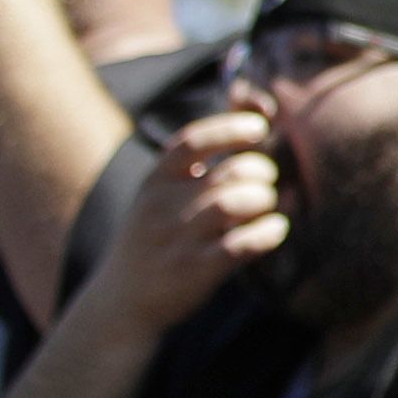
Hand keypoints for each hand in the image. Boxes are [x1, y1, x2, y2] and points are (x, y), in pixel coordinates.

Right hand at [60, 111, 287, 351]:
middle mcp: (164, 207)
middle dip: (260, 172)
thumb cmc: (156, 237)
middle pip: (228, 173)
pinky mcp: (196, 271)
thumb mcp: (163, 192)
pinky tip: (277, 229)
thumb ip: (205, 152)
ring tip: (267, 206)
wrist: (120, 302)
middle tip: (265, 182)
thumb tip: (249, 96)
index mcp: (156, 181)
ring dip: (263, 200)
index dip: (230, 128)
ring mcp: (179, 240)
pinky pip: (240, 246)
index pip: (192, 141)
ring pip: (233, 204)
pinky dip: (267, 233)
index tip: (258, 128)